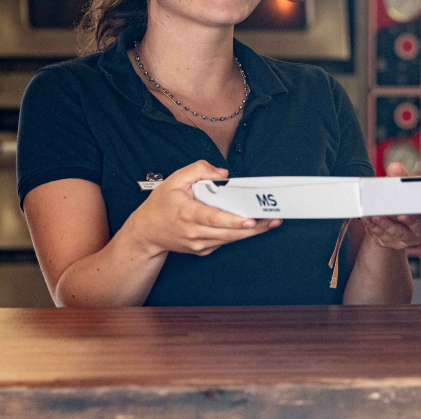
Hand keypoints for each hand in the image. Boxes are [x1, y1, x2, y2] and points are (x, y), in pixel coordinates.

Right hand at [124, 160, 279, 257]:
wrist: (146, 233)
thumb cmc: (161, 204)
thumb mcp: (174, 179)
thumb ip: (198, 170)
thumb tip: (223, 174)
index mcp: (187, 214)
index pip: (214, 219)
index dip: (233, 221)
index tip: (251, 220)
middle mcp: (194, 233)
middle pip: (229, 233)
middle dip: (254, 227)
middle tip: (275, 219)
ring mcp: (199, 245)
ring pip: (230, 240)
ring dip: (252, 232)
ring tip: (272, 222)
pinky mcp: (203, 250)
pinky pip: (224, 241)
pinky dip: (238, 234)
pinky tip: (254, 226)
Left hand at [360, 162, 420, 249]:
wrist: (391, 220)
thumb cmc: (401, 200)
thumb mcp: (404, 188)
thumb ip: (400, 177)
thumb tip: (395, 167)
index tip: (413, 208)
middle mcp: (418, 230)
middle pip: (412, 226)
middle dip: (405, 220)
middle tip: (398, 214)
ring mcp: (403, 239)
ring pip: (395, 232)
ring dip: (385, 224)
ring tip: (375, 215)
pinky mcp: (389, 242)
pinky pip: (380, 235)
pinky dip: (372, 226)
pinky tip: (366, 218)